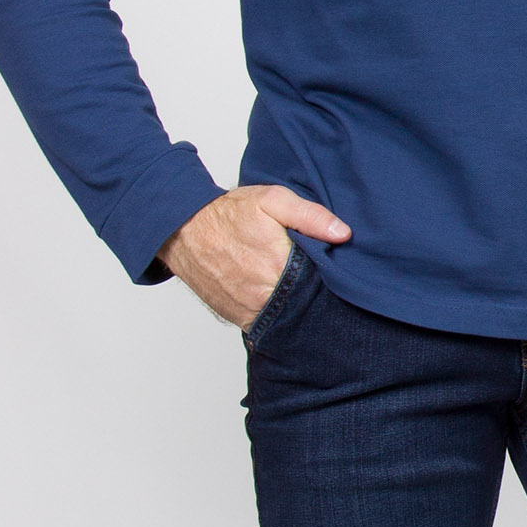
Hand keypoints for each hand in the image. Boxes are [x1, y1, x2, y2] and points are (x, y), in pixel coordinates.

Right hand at [158, 184, 349, 329]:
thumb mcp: (271, 200)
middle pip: (309, 303)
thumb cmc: (227, 214)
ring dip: (298, 308)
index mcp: (280, 264)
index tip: (338, 268)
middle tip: (318, 278)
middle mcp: (266, 294)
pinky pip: (269, 326)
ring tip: (299, 289)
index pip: (324, 281)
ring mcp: (252, 311)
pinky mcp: (240, 320)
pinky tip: (282, 300)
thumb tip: (343, 234)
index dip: (334, 275)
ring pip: (291, 318)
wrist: (183, 231)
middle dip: (317, 293)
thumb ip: (309, 215)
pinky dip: (278, 317)